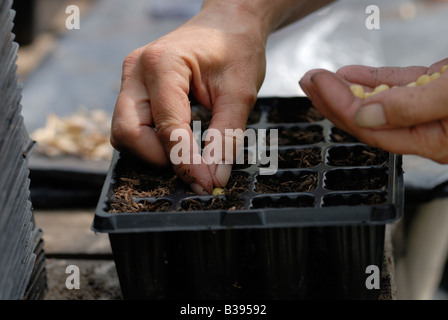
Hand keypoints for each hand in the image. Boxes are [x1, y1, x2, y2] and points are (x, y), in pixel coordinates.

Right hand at [110, 4, 266, 193]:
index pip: (166, 128)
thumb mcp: (240, 94)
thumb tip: (214, 178)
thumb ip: (226, 138)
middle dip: (158, 158)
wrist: (228, 24)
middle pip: (127, 133)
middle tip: (194, 166)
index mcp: (162, 64)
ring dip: (153, 152)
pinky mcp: (134, 89)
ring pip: (124, 133)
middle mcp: (136, 71)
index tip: (206, 184)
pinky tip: (178, 140)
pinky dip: (151, 142)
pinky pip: (132, 125)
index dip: (185, 162)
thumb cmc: (236, 49)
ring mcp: (130, 79)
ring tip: (188, 151)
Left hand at [299, 58, 447, 162]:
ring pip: (378, 102)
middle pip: (367, 119)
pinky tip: (351, 74)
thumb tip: (365, 116)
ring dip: (348, 88)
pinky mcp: (434, 88)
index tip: (319, 84)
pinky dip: (373, 79)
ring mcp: (428, 108)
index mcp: (432, 141)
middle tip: (308, 81)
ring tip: (321, 78)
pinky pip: (396, 86)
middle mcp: (426, 129)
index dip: (340, 104)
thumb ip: (411, 109)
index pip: (370, 127)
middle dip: (333, 99)